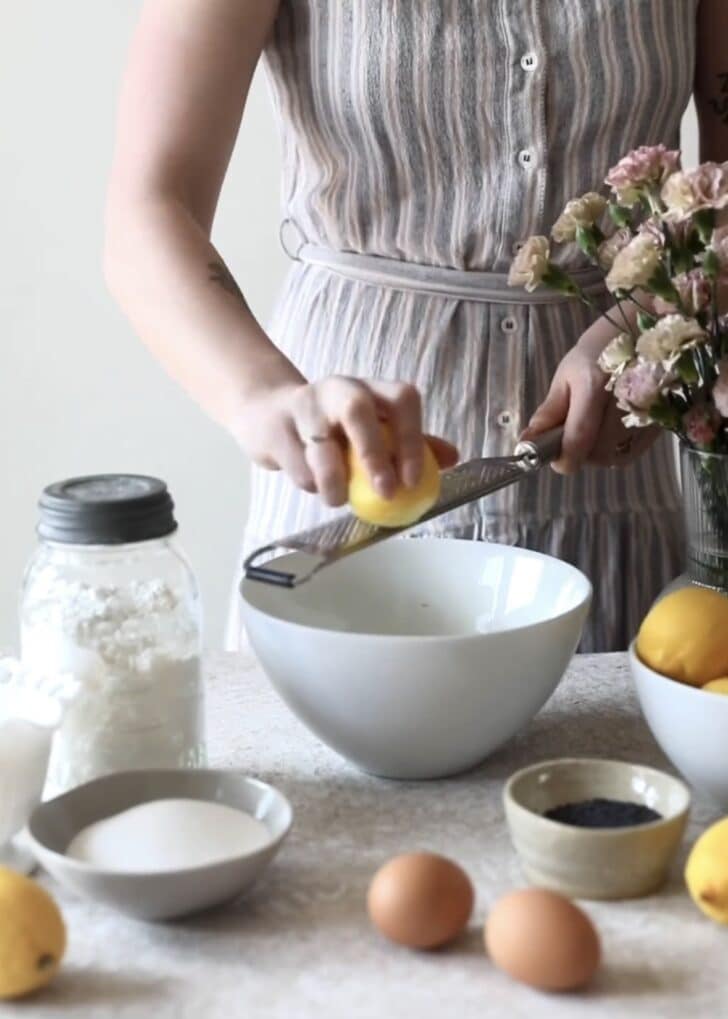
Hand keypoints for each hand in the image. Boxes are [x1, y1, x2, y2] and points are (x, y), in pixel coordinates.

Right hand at [239, 376, 458, 505]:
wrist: (270, 414)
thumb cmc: (335, 428)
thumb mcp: (375, 428)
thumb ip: (411, 442)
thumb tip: (451, 458)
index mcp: (372, 389)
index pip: (401, 399)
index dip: (411, 437)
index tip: (414, 479)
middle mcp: (339, 389)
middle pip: (357, 410)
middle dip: (373, 454)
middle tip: (385, 493)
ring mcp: (304, 406)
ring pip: (320, 444)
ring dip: (333, 479)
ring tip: (338, 500)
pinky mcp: (275, 427)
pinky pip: (297, 464)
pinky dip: (310, 484)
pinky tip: (313, 485)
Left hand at [522, 338, 657, 473]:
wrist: (650, 329)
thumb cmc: (603, 346)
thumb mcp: (569, 373)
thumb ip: (551, 411)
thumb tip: (529, 441)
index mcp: (595, 387)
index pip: (577, 443)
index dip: (560, 458)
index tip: (549, 452)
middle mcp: (624, 405)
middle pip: (595, 456)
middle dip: (578, 451)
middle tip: (573, 429)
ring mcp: (648, 415)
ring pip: (613, 458)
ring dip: (597, 450)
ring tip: (594, 425)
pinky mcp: (661, 422)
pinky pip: (631, 452)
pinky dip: (617, 448)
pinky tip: (613, 427)